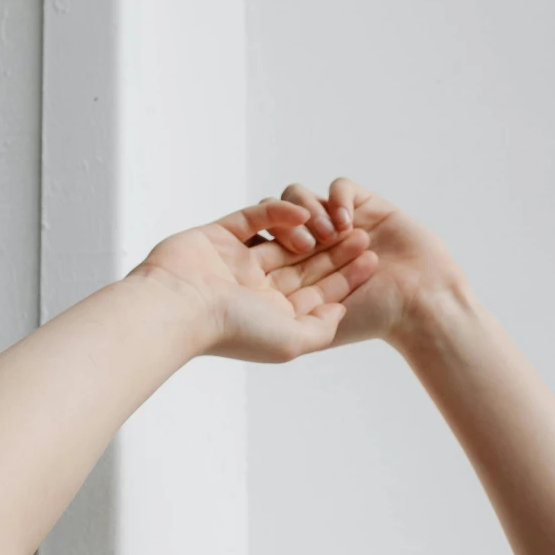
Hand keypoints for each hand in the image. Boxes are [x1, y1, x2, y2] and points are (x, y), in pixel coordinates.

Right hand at [137, 197, 377, 363]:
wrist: (180, 308)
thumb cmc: (233, 331)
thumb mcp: (291, 342)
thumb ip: (321, 328)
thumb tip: (341, 309)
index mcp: (272, 313)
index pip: (317, 291)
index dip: (347, 275)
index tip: (374, 259)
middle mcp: (256, 288)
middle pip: (306, 264)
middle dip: (336, 250)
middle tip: (365, 235)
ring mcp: (237, 260)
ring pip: (283, 238)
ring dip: (311, 230)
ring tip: (335, 226)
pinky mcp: (219, 235)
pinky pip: (256, 216)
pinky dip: (279, 212)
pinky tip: (303, 212)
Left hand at [272, 178, 470, 347]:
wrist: (423, 304)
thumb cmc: (374, 319)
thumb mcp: (318, 331)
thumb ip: (286, 321)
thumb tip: (249, 307)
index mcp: (298, 267)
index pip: (262, 242)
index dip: (265, 240)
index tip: (278, 255)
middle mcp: (315, 242)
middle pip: (278, 215)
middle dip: (287, 225)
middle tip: (305, 245)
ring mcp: (339, 222)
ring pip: (302, 197)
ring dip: (311, 211)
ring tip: (331, 235)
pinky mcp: (367, 205)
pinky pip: (340, 187)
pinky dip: (339, 200)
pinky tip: (349, 225)